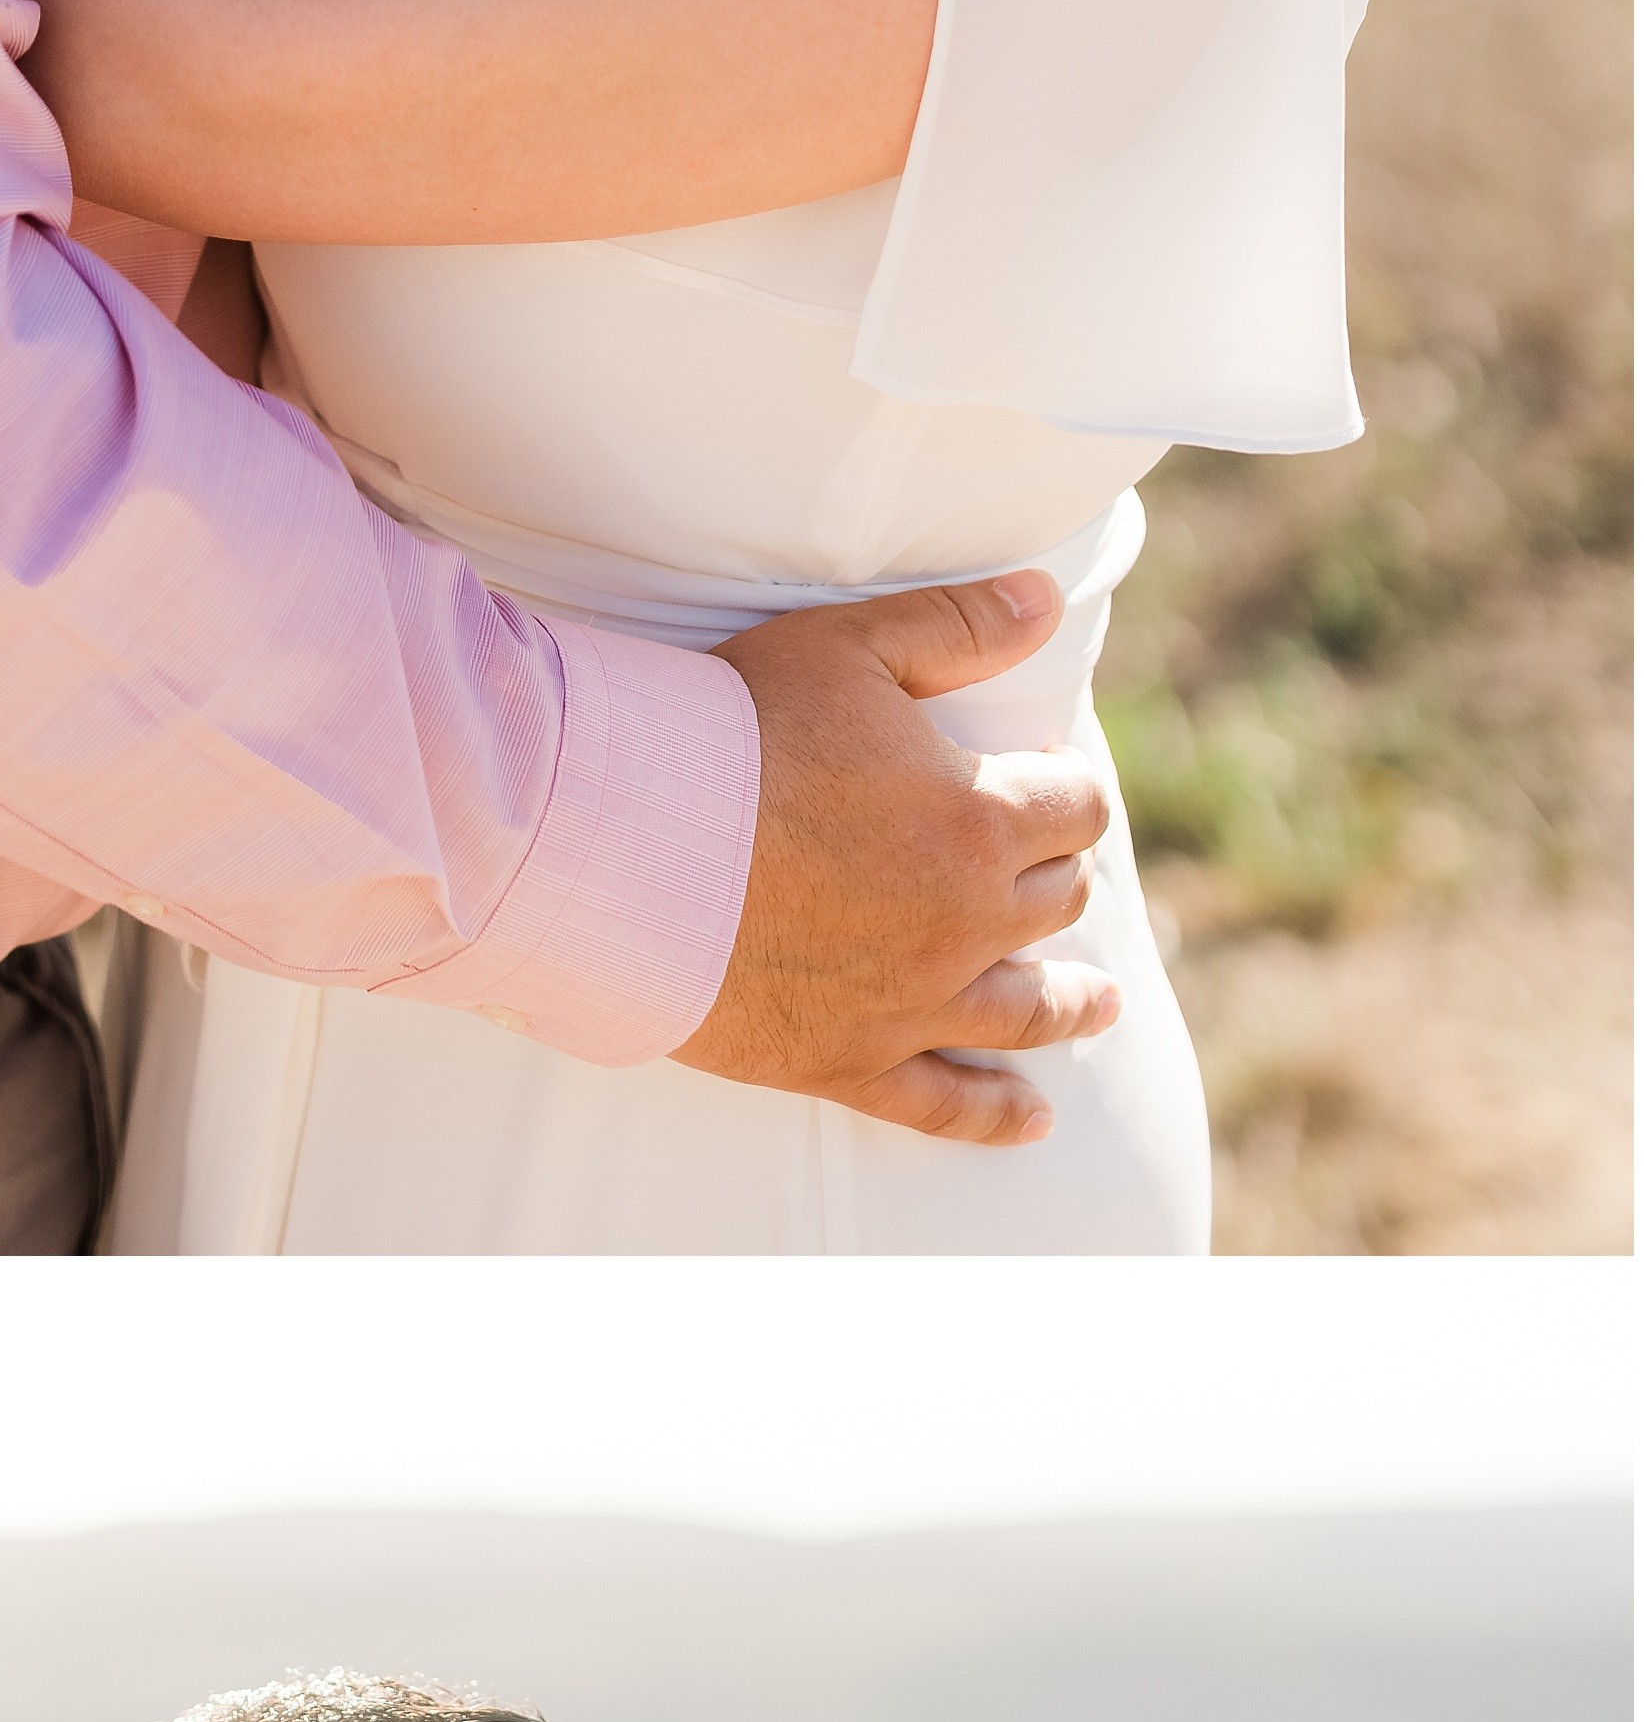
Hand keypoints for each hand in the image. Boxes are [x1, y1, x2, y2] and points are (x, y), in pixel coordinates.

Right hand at [681, 579, 1116, 1140]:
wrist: (621, 845)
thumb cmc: (730, 734)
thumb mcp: (850, 649)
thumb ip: (959, 623)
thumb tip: (1046, 599)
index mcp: (979, 821)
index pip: (1074, 806)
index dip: (1062, 786)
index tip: (1039, 778)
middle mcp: (966, 922)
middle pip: (1054, 900)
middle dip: (1053, 872)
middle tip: (1033, 861)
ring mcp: (913, 1003)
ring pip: (1027, 1009)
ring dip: (1071, 1001)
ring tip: (1100, 1004)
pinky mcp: (849, 1061)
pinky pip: (943, 1104)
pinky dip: (995, 1115)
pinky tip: (1031, 1122)